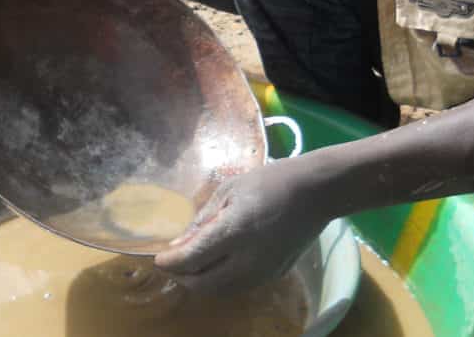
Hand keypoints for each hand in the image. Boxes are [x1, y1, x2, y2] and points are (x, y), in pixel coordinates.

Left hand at [154, 158, 332, 294]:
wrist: (316, 192)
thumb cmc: (270, 182)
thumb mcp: (229, 190)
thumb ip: (204, 220)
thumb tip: (180, 242)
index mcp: (235, 232)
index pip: (192, 259)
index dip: (170, 262)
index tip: (158, 258)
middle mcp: (248, 259)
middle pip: (203, 284)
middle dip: (182, 277)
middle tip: (172, 263)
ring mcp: (263, 272)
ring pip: (221, 291)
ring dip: (201, 282)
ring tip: (192, 264)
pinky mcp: (274, 276)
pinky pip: (238, 287)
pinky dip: (221, 282)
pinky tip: (218, 264)